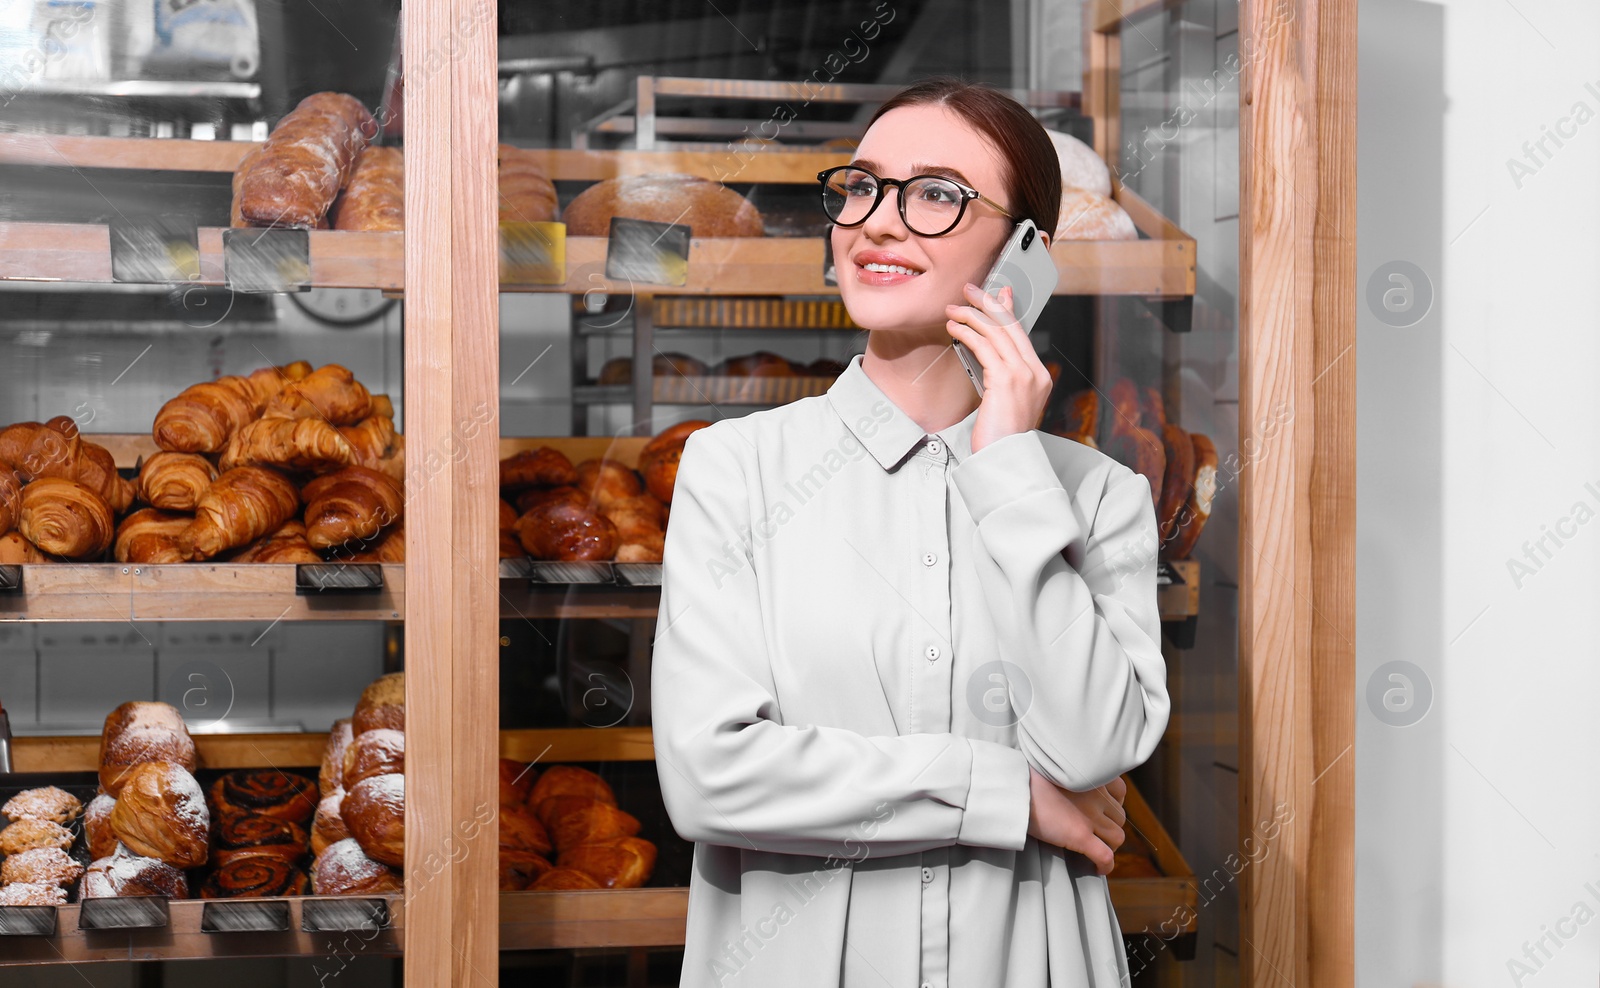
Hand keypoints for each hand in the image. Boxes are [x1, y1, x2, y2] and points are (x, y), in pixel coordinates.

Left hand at [945, 283, 1053, 453]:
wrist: (1004, 459)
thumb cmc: (999, 437)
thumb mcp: (1004, 403)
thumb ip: (1000, 378)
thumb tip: (985, 353)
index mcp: (1039, 377)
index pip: (1022, 335)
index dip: (1008, 311)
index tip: (998, 293)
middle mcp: (1035, 373)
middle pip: (1011, 327)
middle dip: (989, 303)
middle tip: (970, 290)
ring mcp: (1024, 376)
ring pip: (997, 333)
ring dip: (972, 316)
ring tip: (954, 310)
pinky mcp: (1006, 380)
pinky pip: (984, 347)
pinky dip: (967, 333)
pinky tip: (954, 329)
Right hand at [1025, 766, 1127, 875]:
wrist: (1015, 787)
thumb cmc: (1027, 776)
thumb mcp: (1055, 769)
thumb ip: (1071, 778)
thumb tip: (1070, 791)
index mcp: (1091, 776)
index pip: (1120, 791)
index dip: (1115, 804)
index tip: (1103, 812)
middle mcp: (1096, 795)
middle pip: (1119, 817)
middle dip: (1110, 828)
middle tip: (1096, 836)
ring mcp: (1090, 816)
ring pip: (1117, 838)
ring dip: (1109, 846)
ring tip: (1096, 851)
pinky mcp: (1080, 835)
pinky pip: (1105, 855)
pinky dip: (1106, 865)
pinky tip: (1098, 869)